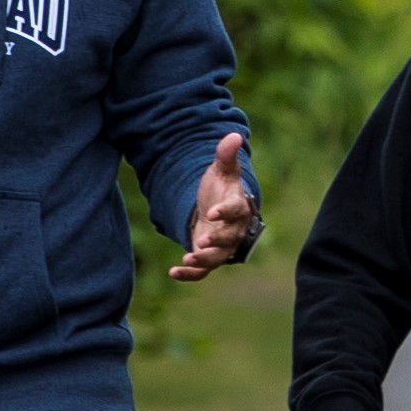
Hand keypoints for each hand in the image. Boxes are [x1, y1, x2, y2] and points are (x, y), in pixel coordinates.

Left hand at [167, 132, 260, 281]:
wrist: (218, 208)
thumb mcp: (222, 170)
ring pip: (217, 258)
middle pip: (229, 239)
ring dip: (203, 261)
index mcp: (238, 208)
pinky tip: (172, 273)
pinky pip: (203, 271)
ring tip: (187, 260)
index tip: (212, 213)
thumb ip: (226, 155)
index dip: (225, 212)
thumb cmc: (222, 188)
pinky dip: (190, 275)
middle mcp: (233, 231)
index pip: (236, 211)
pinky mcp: (209, 257)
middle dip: (216, 241)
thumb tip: (234, 135)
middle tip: (201, 240)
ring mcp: (222, 247)